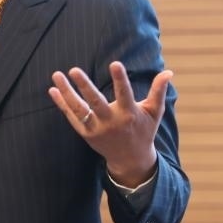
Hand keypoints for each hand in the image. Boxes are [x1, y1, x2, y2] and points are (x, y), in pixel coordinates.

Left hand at [48, 61, 173, 186]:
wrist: (131, 159)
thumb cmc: (144, 131)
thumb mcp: (154, 113)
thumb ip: (158, 92)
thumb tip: (168, 72)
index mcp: (129, 114)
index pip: (124, 94)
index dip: (120, 79)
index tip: (115, 63)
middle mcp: (111, 122)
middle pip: (95, 102)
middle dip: (84, 86)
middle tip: (73, 70)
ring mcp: (96, 129)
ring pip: (79, 109)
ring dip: (66, 92)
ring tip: (56, 75)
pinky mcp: (86, 133)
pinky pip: (72, 117)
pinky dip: (62, 104)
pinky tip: (53, 89)